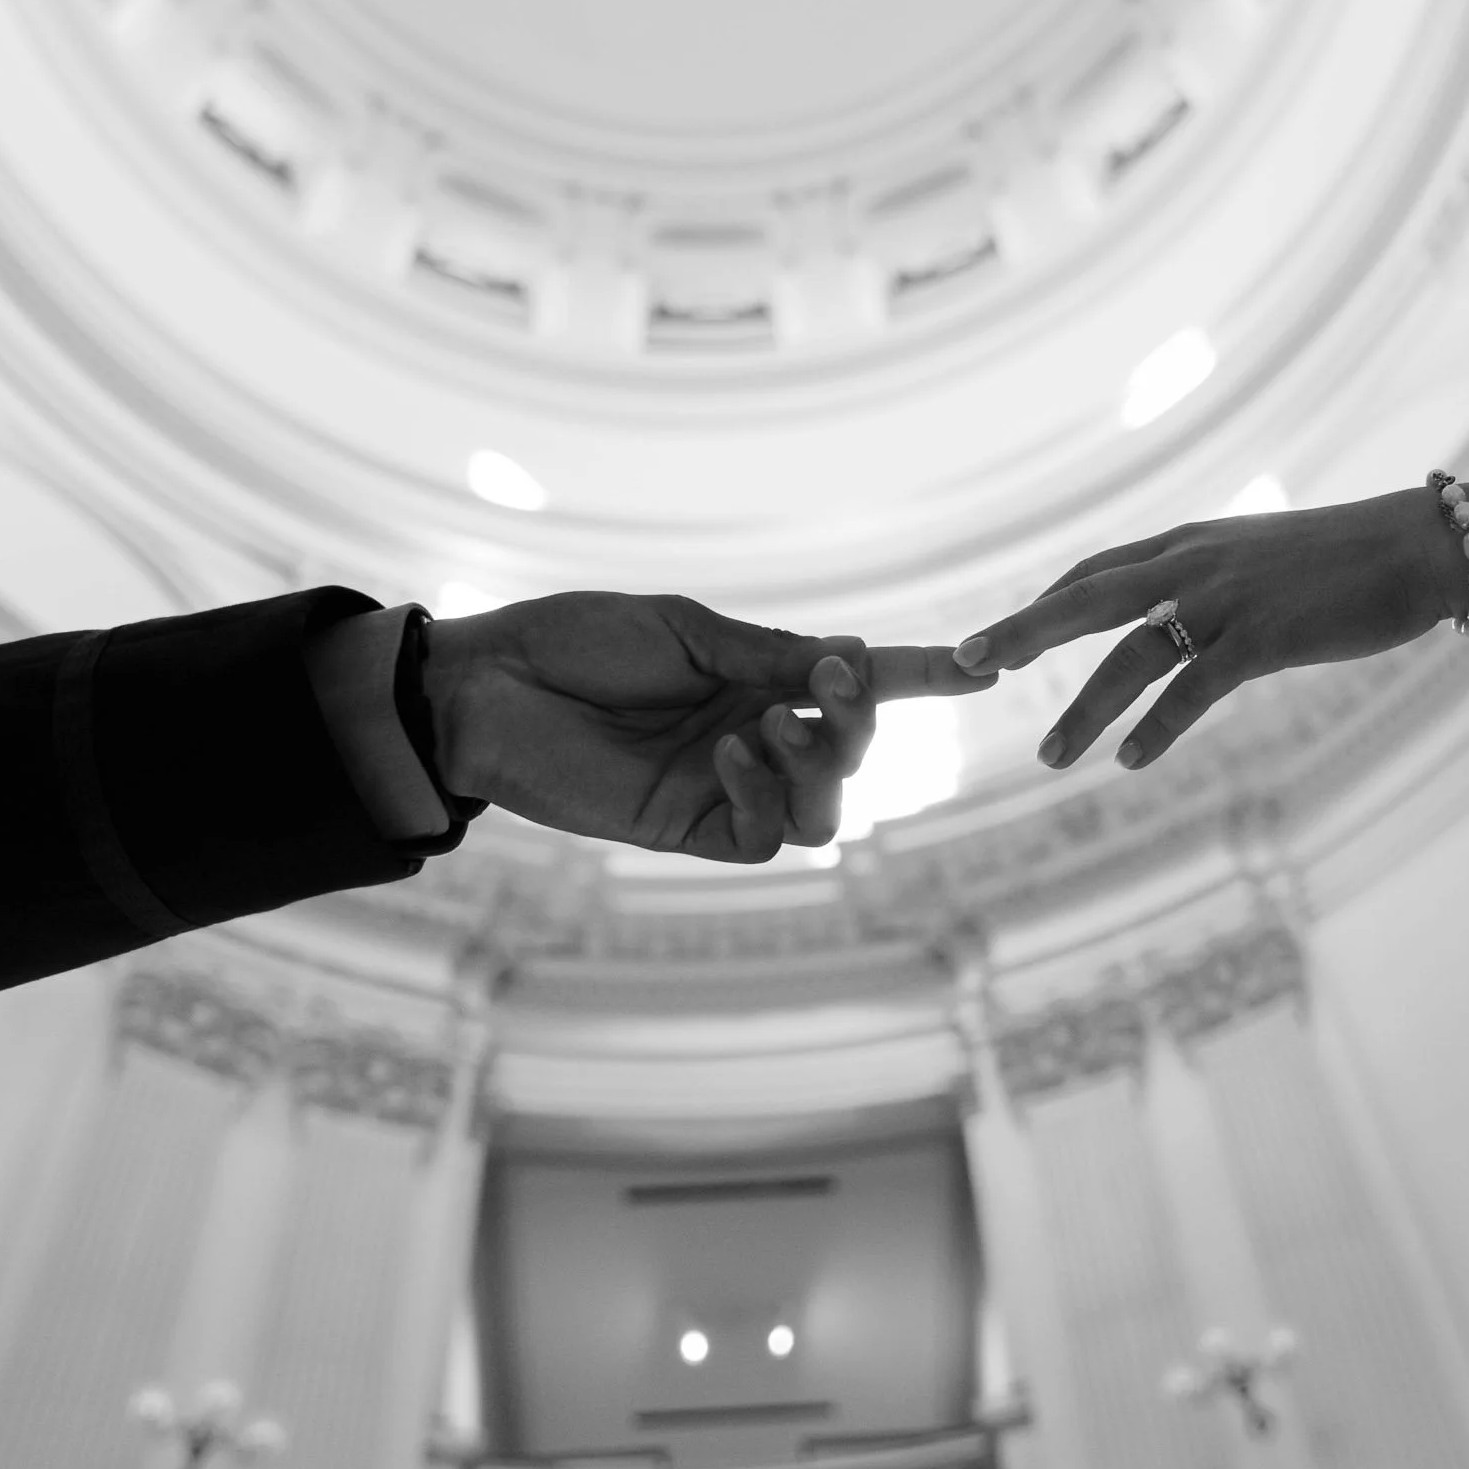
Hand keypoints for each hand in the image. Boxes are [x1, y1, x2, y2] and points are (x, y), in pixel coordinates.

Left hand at [424, 593, 992, 860]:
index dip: (917, 676)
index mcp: (756, 676)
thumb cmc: (575, 641)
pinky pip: (763, 836)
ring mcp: (723, 787)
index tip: (981, 665)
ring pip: (821, 806)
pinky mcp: (686, 830)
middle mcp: (752, 734)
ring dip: (820, 765)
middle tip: (834, 682)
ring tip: (773, 727)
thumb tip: (858, 654)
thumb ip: (771, 654)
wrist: (487, 688)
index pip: (853, 681)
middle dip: (858, 717)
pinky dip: (765, 795)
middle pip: (848, 748)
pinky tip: (733, 754)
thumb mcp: (687, 631)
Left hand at [954, 491, 1459, 772]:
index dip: (1038, 607)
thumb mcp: (1256, 557)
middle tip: (964, 665)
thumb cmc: (1342, 560)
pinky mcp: (1264, 637)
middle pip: (1084, 599)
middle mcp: (1193, 563)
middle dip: (1020, 633)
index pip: (1091, 573)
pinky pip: (1195, 688)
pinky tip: (1129, 761)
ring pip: (1131, 656)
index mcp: (1187, 543)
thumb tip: (1171, 616)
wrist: (1416, 549)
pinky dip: (1158, 726)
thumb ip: (1205, 580)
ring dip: (1085, 709)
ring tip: (1050, 757)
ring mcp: (1226, 599)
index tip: (991, 641)